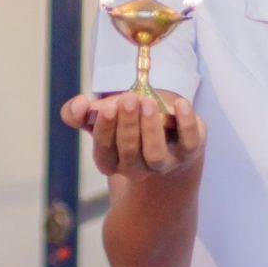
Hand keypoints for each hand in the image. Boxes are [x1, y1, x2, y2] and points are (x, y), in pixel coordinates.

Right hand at [60, 92, 205, 177]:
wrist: (166, 132)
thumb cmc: (128, 123)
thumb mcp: (102, 117)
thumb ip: (79, 112)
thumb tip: (78, 105)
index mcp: (112, 161)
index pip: (104, 153)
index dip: (104, 132)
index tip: (106, 108)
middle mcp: (136, 167)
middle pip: (128, 153)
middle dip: (127, 125)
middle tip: (128, 99)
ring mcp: (164, 162)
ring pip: (155, 154)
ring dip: (150, 128)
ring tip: (147, 101)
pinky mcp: (188, 151)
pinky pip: (189, 142)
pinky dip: (186, 123)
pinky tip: (180, 104)